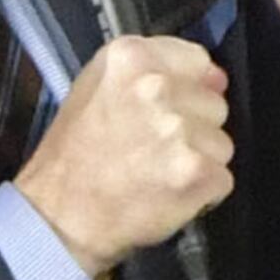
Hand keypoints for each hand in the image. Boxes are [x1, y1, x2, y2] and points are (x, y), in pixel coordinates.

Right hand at [9, 35, 234, 279]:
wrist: (58, 221)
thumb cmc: (74, 159)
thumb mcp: (96, 90)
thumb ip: (154, 71)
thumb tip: (215, 77)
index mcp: (131, 58)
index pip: (197, 60)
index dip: (187, 89)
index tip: (167, 109)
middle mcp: (157, 87)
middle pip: (213, 103)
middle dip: (192, 128)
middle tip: (150, 149)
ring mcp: (178, 130)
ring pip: (220, 142)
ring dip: (197, 161)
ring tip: (155, 173)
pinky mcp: (197, 171)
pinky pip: (222, 178)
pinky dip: (201, 193)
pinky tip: (165, 194)